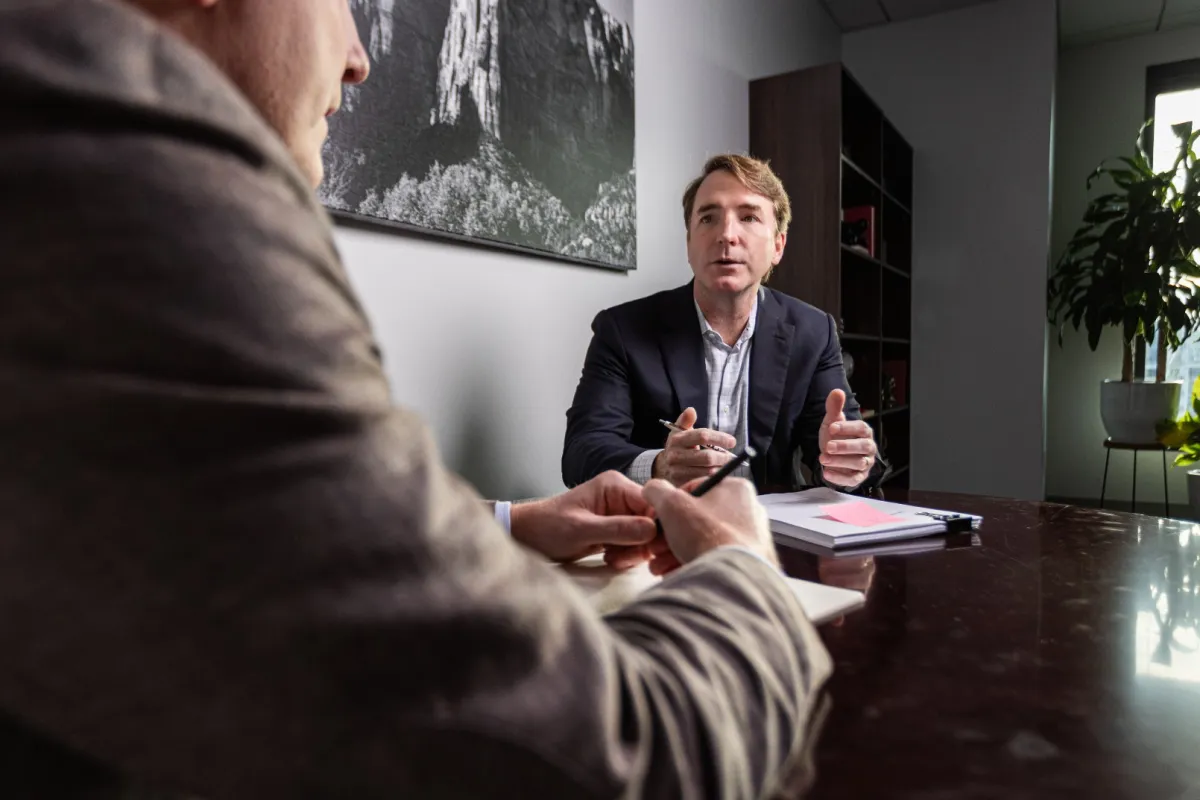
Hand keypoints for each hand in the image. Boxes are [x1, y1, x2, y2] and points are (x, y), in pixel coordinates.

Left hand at [510, 472, 657, 562]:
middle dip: (642, 543)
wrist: (528, 536)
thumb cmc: (548, 527)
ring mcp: (619, 513)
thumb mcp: (581, 530)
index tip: (647, 550)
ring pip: (645, 535)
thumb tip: (651, 529)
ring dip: (634, 551)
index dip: (656, 528)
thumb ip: (617, 529)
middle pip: (652, 521)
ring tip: (612, 558)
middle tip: (622, 558)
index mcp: (615, 486)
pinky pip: (634, 543)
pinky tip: (611, 559)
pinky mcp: (616, 529)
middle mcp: (621, 496)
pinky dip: (627, 555)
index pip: (653, 505)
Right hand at [639, 475, 777, 575]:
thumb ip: (658, 491)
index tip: (658, 521)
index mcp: (735, 489)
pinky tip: (675, 575)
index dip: (670, 506)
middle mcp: (748, 512)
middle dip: (670, 536)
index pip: (694, 490)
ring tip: (659, 565)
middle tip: (655, 547)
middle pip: (697, 520)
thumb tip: (652, 489)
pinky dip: (693, 566)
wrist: (731, 579)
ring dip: (675, 553)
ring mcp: (750, 540)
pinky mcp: (748, 564)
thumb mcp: (672, 505)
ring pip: (703, 543)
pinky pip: (714, 562)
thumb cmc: (708, 536)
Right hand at [652, 407, 735, 486]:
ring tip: (727, 465)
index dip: (720, 438)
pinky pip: (704, 481)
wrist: (663, 467)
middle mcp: (675, 455)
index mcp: (677, 439)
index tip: (732, 441)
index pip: (702, 436)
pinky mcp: (681, 483)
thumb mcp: (679, 432)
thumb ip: (686, 421)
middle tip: (732, 457)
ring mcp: (677, 471)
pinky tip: (718, 474)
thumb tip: (691, 410)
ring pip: (707, 470)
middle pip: (707, 456)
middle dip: (723, 457)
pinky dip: (714, 477)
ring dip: (721, 468)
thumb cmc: (678, 447)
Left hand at [818, 389, 876, 488]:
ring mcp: (865, 463)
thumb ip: (834, 407)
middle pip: (863, 447)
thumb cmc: (836, 437)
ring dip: (840, 461)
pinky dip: (840, 478)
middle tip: (828, 446)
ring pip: (858, 463)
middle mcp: (868, 448)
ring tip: (822, 458)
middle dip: (845, 447)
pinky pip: (853, 479)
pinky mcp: (858, 477)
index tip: (831, 427)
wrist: (833, 456)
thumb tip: (837, 391)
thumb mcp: (832, 421)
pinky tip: (826, 474)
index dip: (847, 427)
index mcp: (863, 432)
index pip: (860, 428)